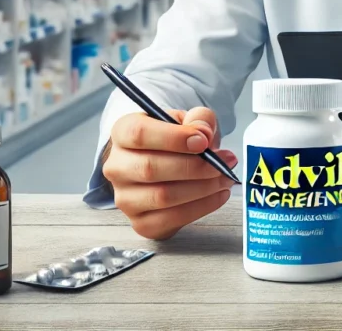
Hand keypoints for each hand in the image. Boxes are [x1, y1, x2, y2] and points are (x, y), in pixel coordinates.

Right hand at [103, 107, 238, 239]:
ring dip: (202, 188)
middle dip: (194, 167)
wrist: (166, 164)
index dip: (173, 138)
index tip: (203, 141)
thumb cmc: (175, 140)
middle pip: (150, 168)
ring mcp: (125, 198)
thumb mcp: (188, 120)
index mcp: (122, 133)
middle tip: (224, 162)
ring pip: (162, 197)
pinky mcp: (140, 222)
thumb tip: (204, 134)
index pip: (139, 134)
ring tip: (225, 178)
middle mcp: (116, 167)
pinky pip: (171, 219)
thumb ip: (199, 119)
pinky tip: (218, 194)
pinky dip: (201, 207)